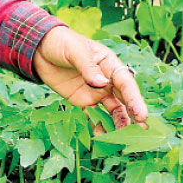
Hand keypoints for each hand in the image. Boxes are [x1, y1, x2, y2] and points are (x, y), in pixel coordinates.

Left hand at [33, 26, 147, 131]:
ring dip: (119, 123)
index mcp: (109, 63)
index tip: (141, 114)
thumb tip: (102, 83)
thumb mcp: (74, 50)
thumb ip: (87, 66)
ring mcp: (96, 92)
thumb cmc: (61, 43)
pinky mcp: (83, 101)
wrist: (40, 49)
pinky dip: (99, 126)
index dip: (134, 98)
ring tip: (123, 139)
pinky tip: (101, 136)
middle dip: (134, 114)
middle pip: (124, 99)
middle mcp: (106, 80)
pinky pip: (94, 116)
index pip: (125, 82)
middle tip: (143, 131)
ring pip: (113, 110)